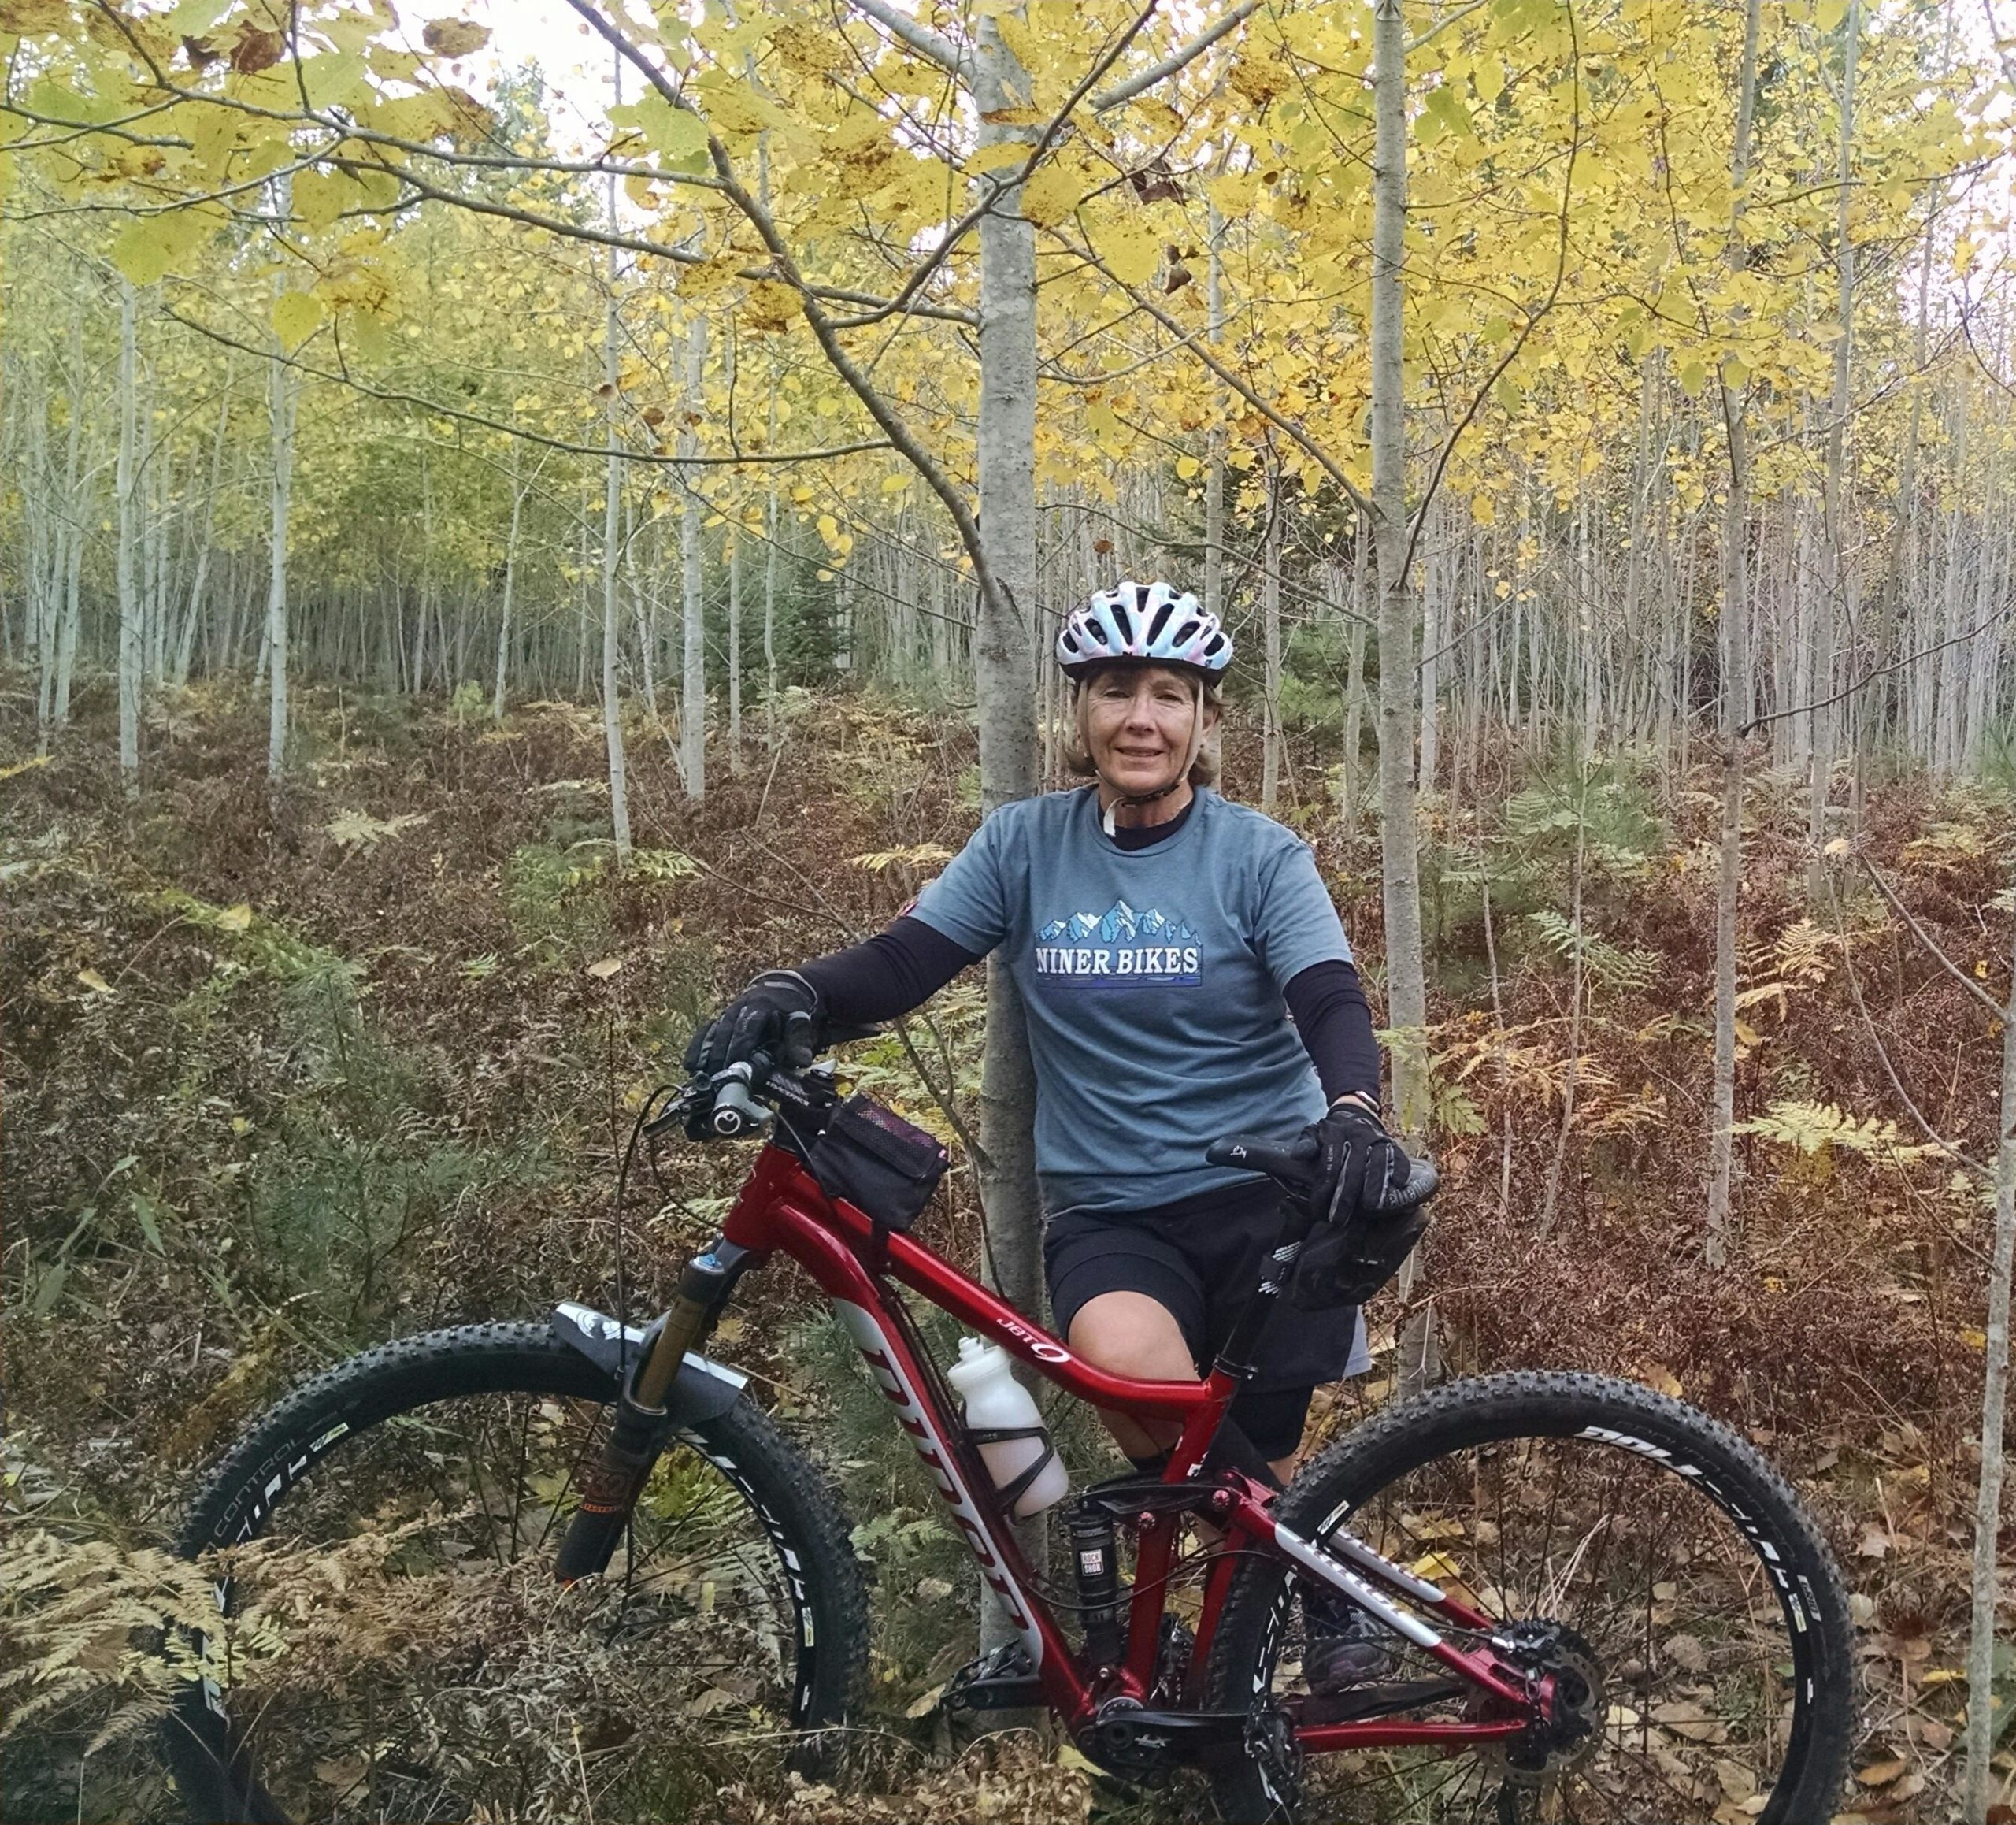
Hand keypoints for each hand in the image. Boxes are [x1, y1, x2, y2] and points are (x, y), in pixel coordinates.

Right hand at [684, 971, 821, 1075]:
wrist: (781, 988)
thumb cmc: (790, 1008)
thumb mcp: (799, 1020)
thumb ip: (799, 1041)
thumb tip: (802, 1061)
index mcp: (760, 1006)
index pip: (748, 1027)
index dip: (741, 1046)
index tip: (737, 1064)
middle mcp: (739, 1008)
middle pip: (726, 1032)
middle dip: (720, 1055)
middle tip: (716, 1077)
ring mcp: (727, 1014)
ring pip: (712, 1033)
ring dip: (705, 1054)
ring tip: (698, 1075)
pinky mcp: (720, 1020)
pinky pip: (705, 1033)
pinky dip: (697, 1048)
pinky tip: (690, 1065)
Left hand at [1302, 1099, 1415, 1226]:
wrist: (1355, 1112)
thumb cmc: (1331, 1132)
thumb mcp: (1313, 1132)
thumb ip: (1306, 1144)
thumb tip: (1298, 1156)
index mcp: (1334, 1133)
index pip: (1329, 1166)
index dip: (1323, 1191)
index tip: (1319, 1211)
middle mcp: (1357, 1135)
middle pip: (1353, 1169)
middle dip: (1345, 1198)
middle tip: (1340, 1220)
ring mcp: (1376, 1138)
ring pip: (1377, 1163)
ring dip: (1374, 1187)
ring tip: (1370, 1208)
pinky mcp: (1391, 1142)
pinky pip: (1399, 1156)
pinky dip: (1401, 1170)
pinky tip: (1399, 1185)